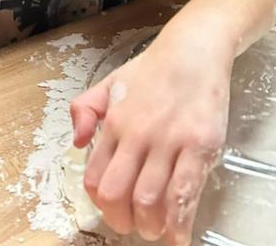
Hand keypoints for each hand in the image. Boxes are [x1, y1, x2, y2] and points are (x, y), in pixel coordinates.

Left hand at [70, 35, 229, 244]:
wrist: (194, 48)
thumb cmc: (154, 68)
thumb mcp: (111, 82)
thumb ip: (85, 110)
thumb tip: (77, 143)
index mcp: (115, 123)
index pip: (95, 178)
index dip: (102, 204)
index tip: (114, 211)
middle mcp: (138, 134)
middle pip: (117, 194)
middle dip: (123, 221)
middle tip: (133, 226)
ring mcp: (169, 140)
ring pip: (149, 199)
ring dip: (150, 226)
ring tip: (156, 229)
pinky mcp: (199, 145)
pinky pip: (185, 193)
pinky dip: (179, 223)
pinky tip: (179, 236)